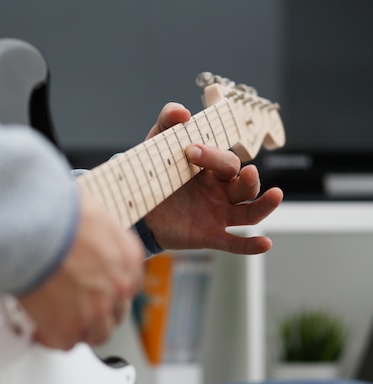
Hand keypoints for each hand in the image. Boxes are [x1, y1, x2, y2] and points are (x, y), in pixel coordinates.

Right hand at [18, 189, 143, 349]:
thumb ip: (92, 226)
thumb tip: (79, 220)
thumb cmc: (55, 212)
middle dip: (96, 311)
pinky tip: (40, 329)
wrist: (34, 227)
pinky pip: (64, 343)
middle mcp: (119, 286)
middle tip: (76, 306)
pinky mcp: (70, 328)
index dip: (108, 288)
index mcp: (128, 257)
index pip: (128, 283)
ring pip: (94, 333)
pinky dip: (51, 337)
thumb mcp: (89, 209)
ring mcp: (97, 310)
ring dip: (78, 328)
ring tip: (59, 320)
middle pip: (115, 312)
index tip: (96, 288)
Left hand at [144, 102, 283, 253]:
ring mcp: (218, 214)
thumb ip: (168, 122)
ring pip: (250, 212)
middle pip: (245, 184)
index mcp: (212, 169)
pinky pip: (234, 242)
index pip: (226, 161)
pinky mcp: (209, 235)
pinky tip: (265, 243)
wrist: (135, 206)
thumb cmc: (153, 173)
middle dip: (245, 176)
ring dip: (265, 204)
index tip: (190, 149)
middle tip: (242, 169)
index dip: (213, 154)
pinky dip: (250, 244)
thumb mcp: (157, 144)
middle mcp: (221, 191)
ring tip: (276, 194)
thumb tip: (183, 112)